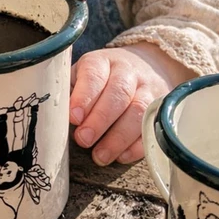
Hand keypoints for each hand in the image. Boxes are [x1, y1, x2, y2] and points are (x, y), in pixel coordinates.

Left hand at [69, 42, 191, 165]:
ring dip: (118, 138)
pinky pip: (152, 128)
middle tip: (84, 139)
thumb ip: (71, 92)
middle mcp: (128, 72)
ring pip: (138, 112)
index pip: (94, 74)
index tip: (74, 117)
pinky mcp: (162, 109)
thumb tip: (56, 117)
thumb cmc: (105, 77)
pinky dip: (137, 146)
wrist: (146, 65)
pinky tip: (120, 156)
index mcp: (103, 61)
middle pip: (118, 93)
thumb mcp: (84, 74)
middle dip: (100, 119)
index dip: (84, 96)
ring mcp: (149, 90)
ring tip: (99, 155)